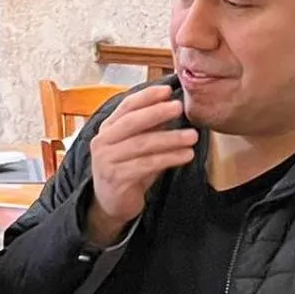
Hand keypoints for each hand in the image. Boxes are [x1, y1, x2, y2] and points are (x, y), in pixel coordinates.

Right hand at [83, 85, 197, 247]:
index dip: (147, 96)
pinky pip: (146, 165)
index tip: (167, 90)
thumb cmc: (128, 170)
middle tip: (180, 107)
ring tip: (192, 136)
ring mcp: (107, 161)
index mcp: (108, 129)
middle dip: (157, 112)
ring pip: (142, 144)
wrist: (112, 203)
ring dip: (170, 139)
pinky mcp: (116, 178)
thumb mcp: (137, 145)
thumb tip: (173, 107)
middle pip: (132, 122)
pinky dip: (169, 159)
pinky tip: (186, 155)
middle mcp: (103, 142)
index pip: (126, 106)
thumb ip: (150, 128)